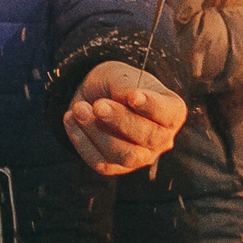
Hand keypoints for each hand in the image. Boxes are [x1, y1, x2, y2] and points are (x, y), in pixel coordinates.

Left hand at [64, 61, 187, 175]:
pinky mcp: (116, 167)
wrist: (96, 95)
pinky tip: (70, 119)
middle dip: (120, 120)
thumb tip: (128, 99)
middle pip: (147, 137)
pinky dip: (82, 141)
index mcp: (171, 112)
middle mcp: (162, 139)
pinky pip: (101, 162)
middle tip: (98, 105)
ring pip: (124, 155)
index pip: (169, 114)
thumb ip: (126, 86)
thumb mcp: (120, 75)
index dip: (152, 106)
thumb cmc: (115, 83)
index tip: (133, 96)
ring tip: (78, 109)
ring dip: (97, 132)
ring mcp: (140, 157)